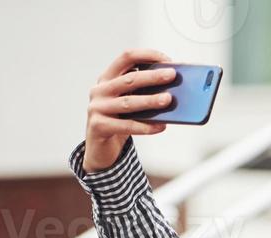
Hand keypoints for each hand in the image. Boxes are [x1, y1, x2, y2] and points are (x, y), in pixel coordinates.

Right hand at [84, 49, 176, 171]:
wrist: (100, 149)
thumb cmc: (120, 122)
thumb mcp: (130, 104)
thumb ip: (144, 94)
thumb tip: (173, 91)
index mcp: (108, 78)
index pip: (126, 57)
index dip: (147, 55)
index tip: (167, 60)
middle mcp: (100, 90)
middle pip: (129, 79)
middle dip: (152, 76)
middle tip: (172, 75)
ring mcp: (97, 108)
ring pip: (128, 102)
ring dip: (150, 100)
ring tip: (168, 99)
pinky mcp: (98, 126)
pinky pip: (126, 126)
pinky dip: (145, 126)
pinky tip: (161, 126)